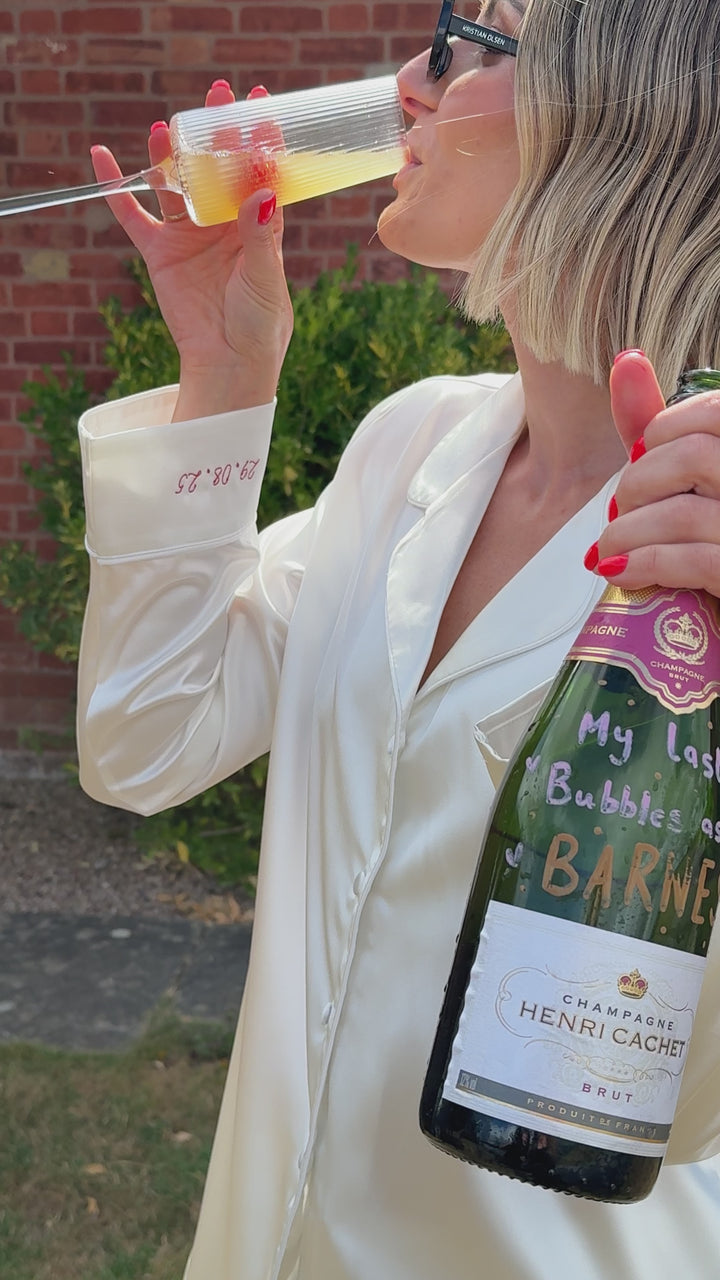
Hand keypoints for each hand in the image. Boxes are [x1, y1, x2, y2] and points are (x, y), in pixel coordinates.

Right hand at [90, 82, 293, 415]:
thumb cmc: (260, 323)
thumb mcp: (266, 278)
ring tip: (166, 126)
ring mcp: (189, 234)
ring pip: (175, 183)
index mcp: (256, 225)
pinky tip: (102, 158)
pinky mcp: (161, 252)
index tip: (258, 100)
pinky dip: (117, 188)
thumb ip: (262, 236)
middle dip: (214, 131)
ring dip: (169, 153)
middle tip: (215, 93)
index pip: (259, 171)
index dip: (258, 137)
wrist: (229, 361)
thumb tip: (263, 192)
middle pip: (216, 167)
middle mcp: (223, 223)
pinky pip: (133, 215)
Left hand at [587, 350, 719, 596]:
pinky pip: (691, 563)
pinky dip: (643, 565)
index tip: (640, 459)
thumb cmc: (709, 541)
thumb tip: (626, 360)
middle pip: (693, 456)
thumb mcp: (692, 480)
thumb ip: (664, 427)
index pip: (715, 411)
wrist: (717, 627)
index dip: (663, 429)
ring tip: (610, 550)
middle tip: (620, 512)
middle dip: (637, 484)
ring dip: (627, 531)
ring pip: (683, 512)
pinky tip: (621, 573)